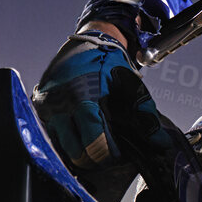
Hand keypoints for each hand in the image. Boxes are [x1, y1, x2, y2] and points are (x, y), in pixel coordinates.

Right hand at [32, 31, 172, 174]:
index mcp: (84, 99)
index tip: (120, 154)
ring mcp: (47, 107)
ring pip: (62, 148)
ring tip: (95, 143)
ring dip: (80, 152)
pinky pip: (52, 136)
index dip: (110, 156)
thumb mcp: (132, 87)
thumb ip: (146, 117)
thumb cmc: (110, 64)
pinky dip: (68, 141)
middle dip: (95, 158)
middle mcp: (60, 105)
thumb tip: (161, 144)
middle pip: (76, 153)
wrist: (87, 43)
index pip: (94, 145)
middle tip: (109, 152)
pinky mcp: (40, 107)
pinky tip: (82, 134)